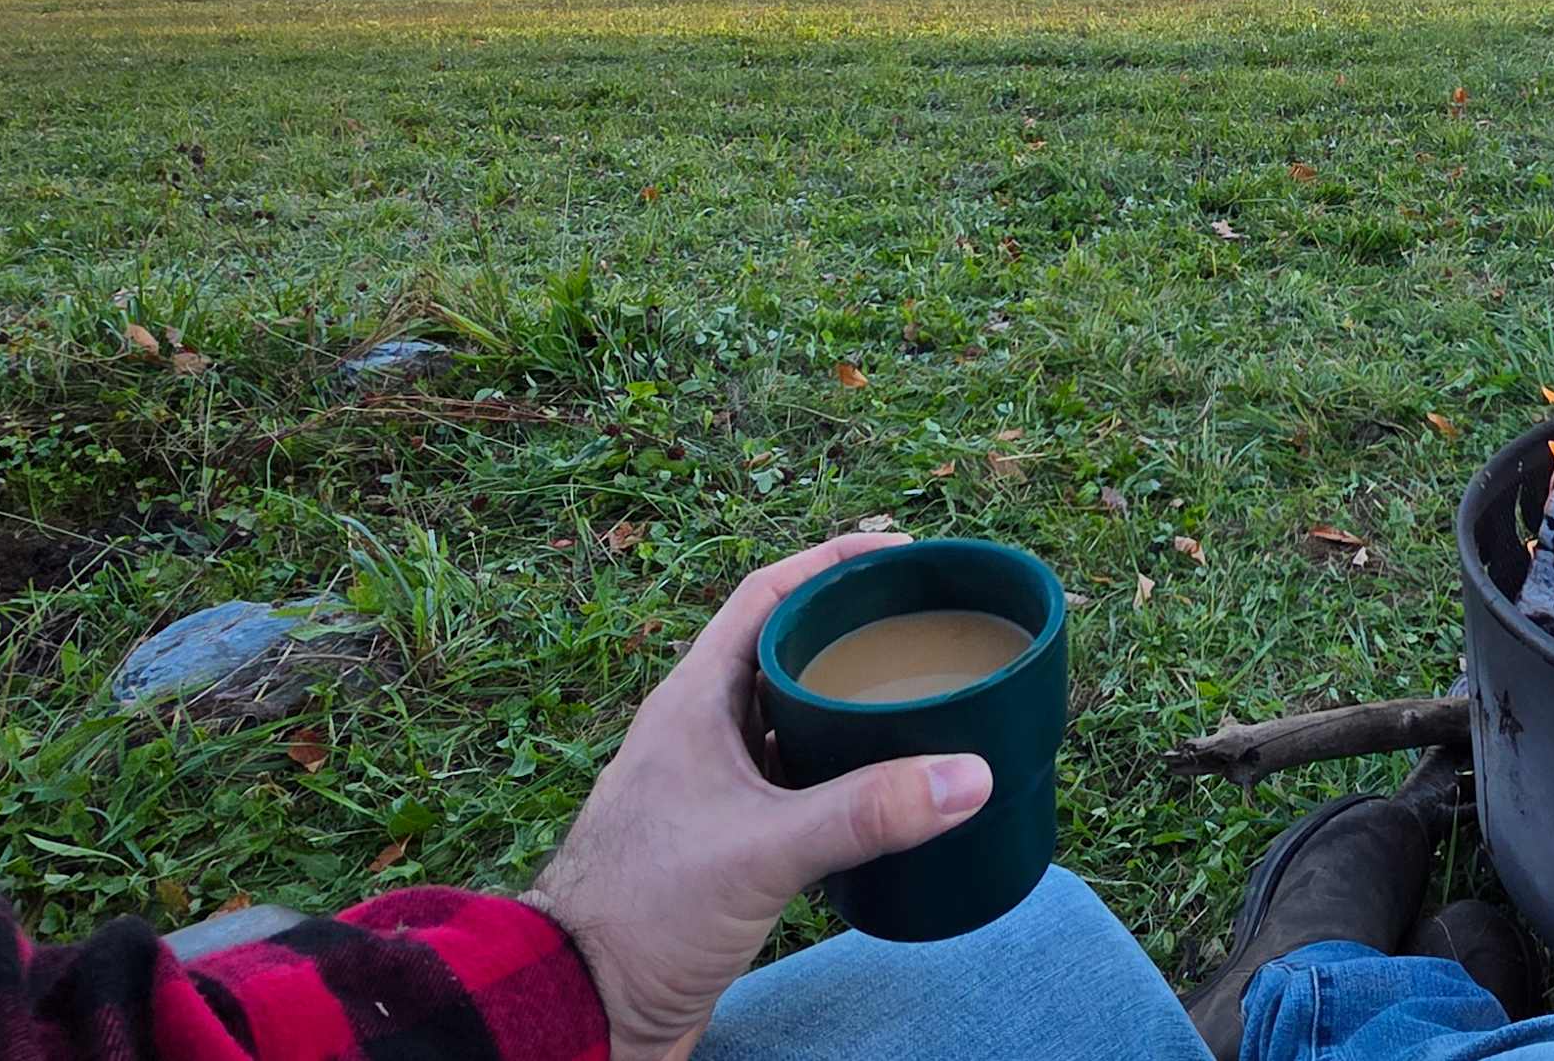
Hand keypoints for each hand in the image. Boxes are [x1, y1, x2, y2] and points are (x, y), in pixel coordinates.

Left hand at [526, 533, 994, 1060]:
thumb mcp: (764, 851)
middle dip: (854, 632)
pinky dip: (839, 769)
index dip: (831, 561)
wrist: (583, 1004)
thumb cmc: (643, 914)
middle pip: (785, 651)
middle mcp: (699, 731)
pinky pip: (793, 778)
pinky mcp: (724, 838)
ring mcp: (710, 785)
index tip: (900, 550)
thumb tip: (970, 775)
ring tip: (921, 699)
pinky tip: (884, 789)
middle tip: (927, 629)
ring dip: (847, 703)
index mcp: (692, 701)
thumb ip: (866, 812)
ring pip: (790, 718)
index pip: (765, 595)